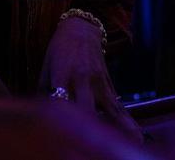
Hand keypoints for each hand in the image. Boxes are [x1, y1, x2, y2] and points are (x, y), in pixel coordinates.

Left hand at [39, 17, 142, 142]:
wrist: (81, 29)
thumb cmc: (58, 50)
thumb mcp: (46, 66)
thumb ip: (43, 90)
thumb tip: (38, 114)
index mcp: (62, 74)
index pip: (62, 98)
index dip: (62, 114)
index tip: (62, 131)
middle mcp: (81, 78)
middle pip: (86, 106)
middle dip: (89, 125)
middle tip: (90, 144)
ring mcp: (98, 81)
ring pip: (110, 107)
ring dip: (120, 126)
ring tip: (132, 143)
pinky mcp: (108, 83)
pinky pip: (117, 105)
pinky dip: (126, 120)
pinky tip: (136, 135)